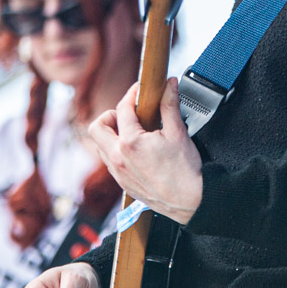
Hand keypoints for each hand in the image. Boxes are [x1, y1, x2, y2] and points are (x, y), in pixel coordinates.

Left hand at [87, 77, 202, 223]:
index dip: (132, 95)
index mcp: (130, 143)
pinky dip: (116, 150)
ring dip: (111, 134)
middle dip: (110, 115)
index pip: (122, 109)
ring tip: (132, 130)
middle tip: (128, 114)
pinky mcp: (122, 183)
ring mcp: (118, 172)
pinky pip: (109, 161)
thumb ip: (170, 105)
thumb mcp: (179, 132)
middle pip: (97, 127)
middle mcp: (118, 158)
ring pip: (100, 145)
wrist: (189, 202)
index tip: (140, 92)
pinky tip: (135, 149)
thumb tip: (169, 85)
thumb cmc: (185, 172)